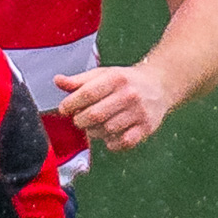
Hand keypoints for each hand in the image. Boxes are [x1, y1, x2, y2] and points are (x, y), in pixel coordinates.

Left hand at [54, 63, 171, 152]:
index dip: (70, 104)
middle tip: (80, 119)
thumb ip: (79, 81)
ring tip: (96, 125)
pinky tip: (110, 134)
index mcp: (115, 79)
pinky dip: (111, 142)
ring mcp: (139, 112)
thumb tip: (57, 81)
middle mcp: (128, 94)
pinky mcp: (146, 127)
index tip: (64, 109)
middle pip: (93, 115)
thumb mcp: (102, 74)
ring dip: (95, 131)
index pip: (86, 94)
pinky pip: (122, 142)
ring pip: (106, 130)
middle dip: (80, 120)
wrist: (159, 85)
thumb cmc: (125, 81)